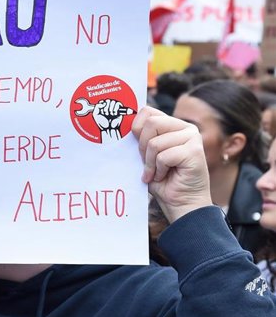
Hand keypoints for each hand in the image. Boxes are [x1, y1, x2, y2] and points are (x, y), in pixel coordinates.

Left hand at [92, 99, 122, 141]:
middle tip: (106, 114)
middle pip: (108, 100)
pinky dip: (115, 109)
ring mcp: (114, 107)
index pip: (102, 101)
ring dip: (110, 109)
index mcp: (102, 106)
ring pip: (113, 102)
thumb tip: (103, 103)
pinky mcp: (120, 109)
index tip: (101, 112)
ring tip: (110, 114)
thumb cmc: (102, 123)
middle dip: (106, 108)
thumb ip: (97, 106)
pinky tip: (114, 113)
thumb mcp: (95, 114)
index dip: (101, 106)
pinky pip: (118, 104)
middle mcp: (108, 106)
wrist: (108, 128)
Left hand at [132, 106, 211, 222]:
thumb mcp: (145, 156)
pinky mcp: (195, 151)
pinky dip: (158, 170)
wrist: (180, 204)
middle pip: (151, 123)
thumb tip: (121, 125)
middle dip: (142, 147)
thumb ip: (139, 139)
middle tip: (147, 163)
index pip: (147, 112)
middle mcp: (185, 128)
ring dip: (150, 163)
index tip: (135, 146)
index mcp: (172, 125)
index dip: (135, 128)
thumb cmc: (162, 181)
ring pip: (155, 142)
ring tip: (157, 173)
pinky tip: (164, 176)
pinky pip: (163, 156)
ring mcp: (192, 138)